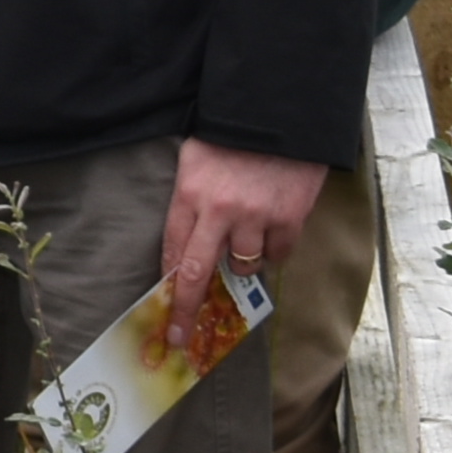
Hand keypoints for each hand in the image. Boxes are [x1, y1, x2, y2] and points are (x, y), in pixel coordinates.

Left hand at [165, 141, 325, 320]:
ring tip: (246, 240)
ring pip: (243, 266)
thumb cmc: (231, 136)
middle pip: (196, 273)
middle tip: (178, 337)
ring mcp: (256, 218)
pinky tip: (272, 233)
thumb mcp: (195, 161)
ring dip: (242, 265)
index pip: (171, 250)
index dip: (167, 284)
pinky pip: (277, 255)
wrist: (280, 115)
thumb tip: (188, 245)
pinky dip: (274, 252)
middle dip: (185, 311)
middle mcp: (218, 211)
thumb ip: (190, 202)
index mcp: (188, 194)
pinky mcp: (289, 219)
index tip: (162, 311)